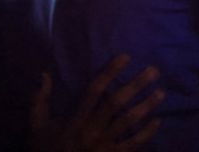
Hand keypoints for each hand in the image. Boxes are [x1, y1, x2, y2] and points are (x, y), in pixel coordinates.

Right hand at [29, 54, 162, 151]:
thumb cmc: (45, 150)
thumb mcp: (37, 128)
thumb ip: (39, 101)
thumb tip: (43, 74)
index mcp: (74, 121)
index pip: (93, 91)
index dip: (109, 72)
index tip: (125, 56)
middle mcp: (90, 131)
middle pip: (115, 104)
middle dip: (135, 86)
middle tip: (154, 70)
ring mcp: (102, 146)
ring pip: (127, 122)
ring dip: (146, 106)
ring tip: (161, 92)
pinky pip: (132, 145)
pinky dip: (146, 134)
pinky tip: (158, 121)